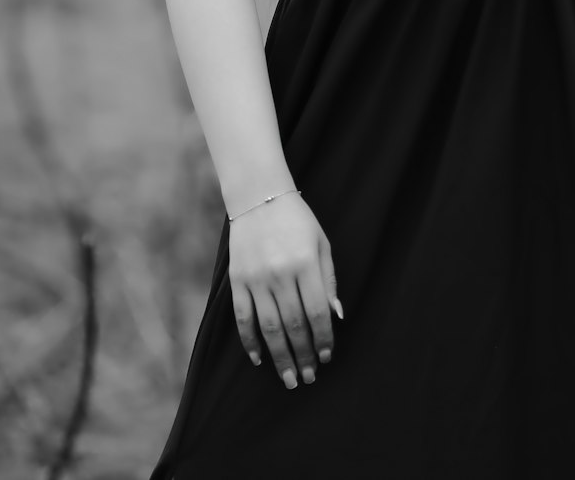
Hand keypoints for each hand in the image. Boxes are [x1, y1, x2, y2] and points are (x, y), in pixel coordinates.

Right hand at [229, 191, 340, 388]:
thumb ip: (328, 280)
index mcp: (305, 264)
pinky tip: (258, 359)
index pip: (317, 312)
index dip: (323, 339)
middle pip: (294, 326)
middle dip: (303, 356)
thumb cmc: (297, 220)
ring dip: (280, 357)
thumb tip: (336, 316)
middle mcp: (280, 274)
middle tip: (309, 378)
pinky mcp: (237, 280)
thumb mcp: (321, 243)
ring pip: (269, 328)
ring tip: (289, 378)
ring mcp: (256, 278)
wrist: (259, 196)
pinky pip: (243, 318)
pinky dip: (249, 341)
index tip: (327, 357)